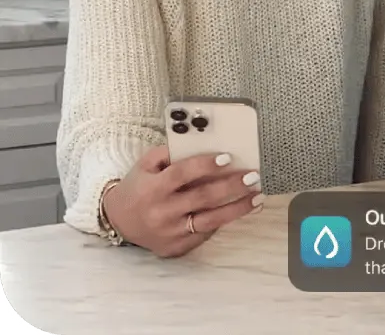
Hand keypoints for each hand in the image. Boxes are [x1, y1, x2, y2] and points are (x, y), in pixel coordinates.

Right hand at [102, 145, 262, 257]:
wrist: (118, 221)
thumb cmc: (138, 186)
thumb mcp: (147, 163)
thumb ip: (170, 153)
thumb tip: (202, 145)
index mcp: (153, 188)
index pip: (183, 174)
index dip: (206, 165)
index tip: (228, 157)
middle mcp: (162, 212)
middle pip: (203, 198)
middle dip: (232, 186)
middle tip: (253, 177)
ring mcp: (170, 233)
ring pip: (210, 220)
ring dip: (237, 209)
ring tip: (257, 198)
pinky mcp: (176, 248)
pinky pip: (204, 233)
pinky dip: (223, 221)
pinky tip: (238, 210)